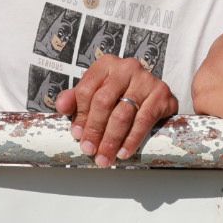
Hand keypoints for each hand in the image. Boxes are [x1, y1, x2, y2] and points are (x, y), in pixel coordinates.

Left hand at [55, 53, 177, 167]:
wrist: (156, 94)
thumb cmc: (121, 94)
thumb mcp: (97, 92)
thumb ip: (76, 99)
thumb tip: (61, 107)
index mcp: (106, 65)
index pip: (87, 90)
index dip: (80, 115)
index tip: (76, 135)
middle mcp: (127, 68)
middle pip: (104, 102)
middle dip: (94, 130)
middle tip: (89, 150)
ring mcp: (146, 80)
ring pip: (122, 114)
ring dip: (111, 140)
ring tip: (104, 156)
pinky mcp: (161, 94)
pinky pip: (143, 121)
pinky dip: (132, 139)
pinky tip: (123, 152)